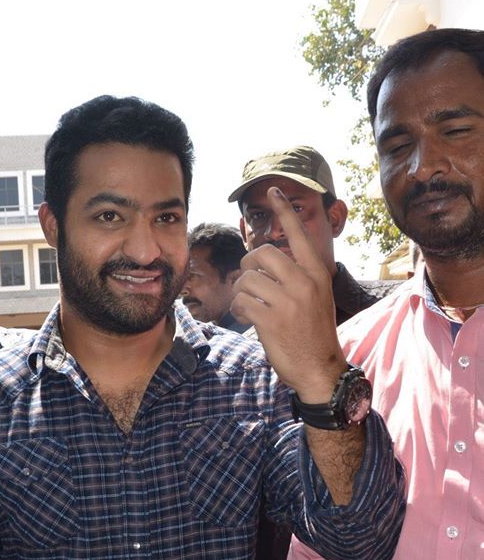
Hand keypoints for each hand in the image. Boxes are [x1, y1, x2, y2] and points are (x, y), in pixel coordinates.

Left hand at [231, 187, 346, 400]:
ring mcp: (288, 301)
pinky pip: (241, 302)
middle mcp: (304, 282)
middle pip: (261, 254)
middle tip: (250, 281)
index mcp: (317, 273)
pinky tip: (249, 319)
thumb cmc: (314, 332)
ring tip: (251, 306)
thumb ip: (297, 276)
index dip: (284, 211)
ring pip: (246, 279)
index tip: (272, 190)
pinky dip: (239, 311)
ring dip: (241, 293)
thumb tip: (266, 260)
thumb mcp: (316, 296)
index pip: (298, 234)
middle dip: (247, 266)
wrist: (320, 369)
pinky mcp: (270, 320)